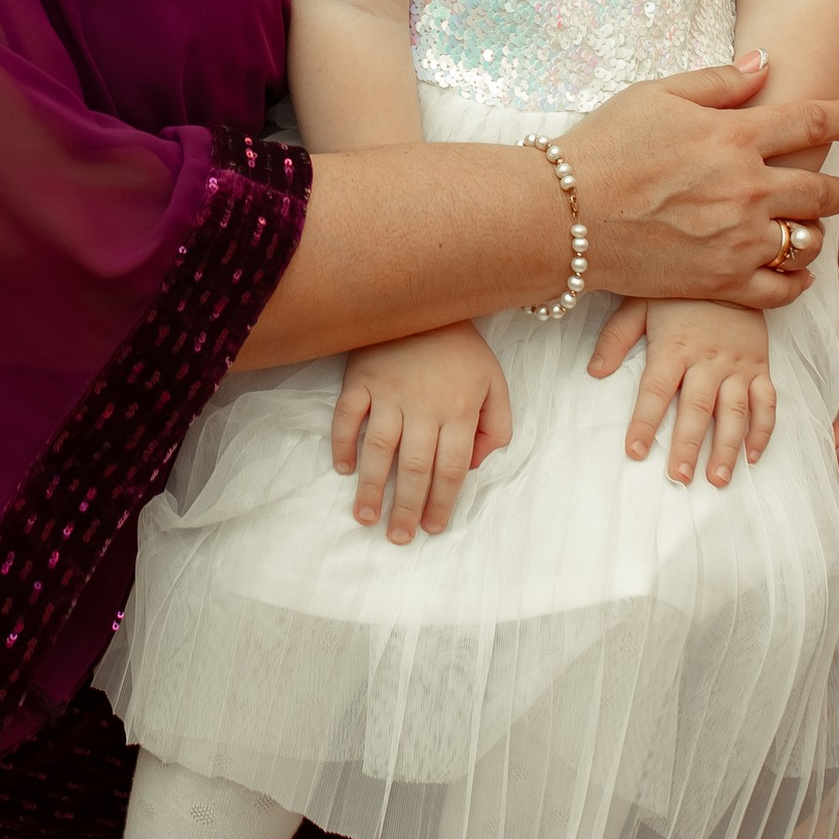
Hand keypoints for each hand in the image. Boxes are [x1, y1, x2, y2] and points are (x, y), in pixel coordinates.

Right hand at [333, 321, 511, 543]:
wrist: (425, 300)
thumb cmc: (462, 349)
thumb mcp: (494, 383)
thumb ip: (496, 427)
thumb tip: (473, 466)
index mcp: (459, 411)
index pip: (451, 469)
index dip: (441, 502)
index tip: (432, 527)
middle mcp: (424, 407)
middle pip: (414, 468)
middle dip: (406, 508)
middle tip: (398, 538)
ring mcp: (389, 393)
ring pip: (379, 450)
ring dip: (371, 487)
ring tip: (366, 518)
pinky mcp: (361, 379)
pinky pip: (347, 417)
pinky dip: (342, 444)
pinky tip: (343, 469)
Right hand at [567, 57, 838, 312]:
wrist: (563, 216)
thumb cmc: (602, 146)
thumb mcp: (657, 95)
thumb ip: (718, 81)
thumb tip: (764, 62)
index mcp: (735, 136)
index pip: (811, 124)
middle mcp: (748, 189)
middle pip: (821, 188)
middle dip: (837, 186)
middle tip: (836, 187)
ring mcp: (739, 240)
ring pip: (807, 240)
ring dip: (815, 231)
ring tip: (808, 228)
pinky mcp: (722, 282)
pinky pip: (782, 289)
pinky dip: (795, 281)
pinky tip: (793, 272)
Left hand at [590, 300, 774, 486]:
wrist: (732, 267)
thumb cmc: (680, 291)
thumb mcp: (640, 303)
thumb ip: (616, 338)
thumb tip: (594, 372)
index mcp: (674, 346)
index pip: (656, 390)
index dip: (645, 421)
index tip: (636, 451)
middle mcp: (708, 359)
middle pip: (697, 408)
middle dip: (688, 445)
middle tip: (679, 477)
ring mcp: (738, 364)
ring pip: (735, 411)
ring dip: (728, 448)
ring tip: (718, 479)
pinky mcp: (760, 366)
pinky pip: (767, 401)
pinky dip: (763, 430)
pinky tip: (753, 456)